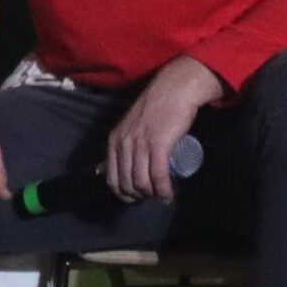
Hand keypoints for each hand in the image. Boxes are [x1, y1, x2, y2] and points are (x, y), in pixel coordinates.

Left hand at [105, 55, 223, 201]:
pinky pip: (158, 176)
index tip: (135, 198)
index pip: (112, 178)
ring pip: (142, 183)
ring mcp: (140, 144)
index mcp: (115, 139)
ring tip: (163, 195)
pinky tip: (168, 194)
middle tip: (152, 196)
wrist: (174, 89)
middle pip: (127, 184)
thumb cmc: (155, 107)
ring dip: (153, 195)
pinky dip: (163, 190)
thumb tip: (115, 165)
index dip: (123, 194)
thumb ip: (124, 141)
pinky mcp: (158, 145)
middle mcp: (124, 143)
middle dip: (140, 196)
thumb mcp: (131, 125)